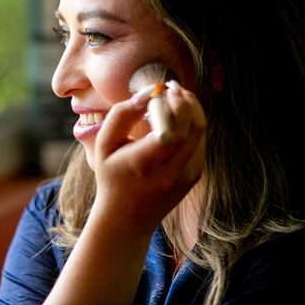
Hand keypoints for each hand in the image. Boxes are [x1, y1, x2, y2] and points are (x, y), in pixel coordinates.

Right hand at [92, 81, 205, 235]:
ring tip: (174, 97)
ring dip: (191, 108)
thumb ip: (122, 114)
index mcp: (142, 164)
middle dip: (184, 99)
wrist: (127, 217)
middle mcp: (170, 172)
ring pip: (200, 130)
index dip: (168, 104)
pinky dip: (192, 122)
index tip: (158, 90)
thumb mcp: (104, 144)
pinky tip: (176, 117)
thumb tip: (149, 91)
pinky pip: (200, 141)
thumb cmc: (111, 175)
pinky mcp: (195, 176)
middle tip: (170, 87)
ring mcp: (186, 176)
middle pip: (192, 126)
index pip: (169, 129)